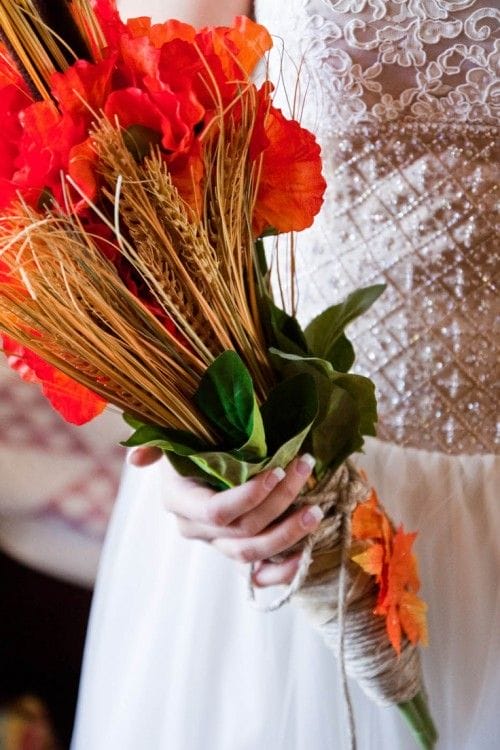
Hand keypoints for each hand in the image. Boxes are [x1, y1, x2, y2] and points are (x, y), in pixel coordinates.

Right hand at [128, 448, 322, 586]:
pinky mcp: (238, 554)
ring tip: (316, 510)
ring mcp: (218, 545)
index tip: (277, 471)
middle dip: (279, 503)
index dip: (248, 496)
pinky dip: (284, 570)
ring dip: (288, 533)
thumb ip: (157, 443)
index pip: (216, 510)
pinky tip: (306, 553)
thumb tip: (136, 460)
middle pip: (242, 530)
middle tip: (305, 471)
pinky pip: (260, 575)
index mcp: (180, 501)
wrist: (202, 463)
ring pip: (253, 552)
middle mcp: (196, 528)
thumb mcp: (175, 438)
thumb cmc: (194, 444)